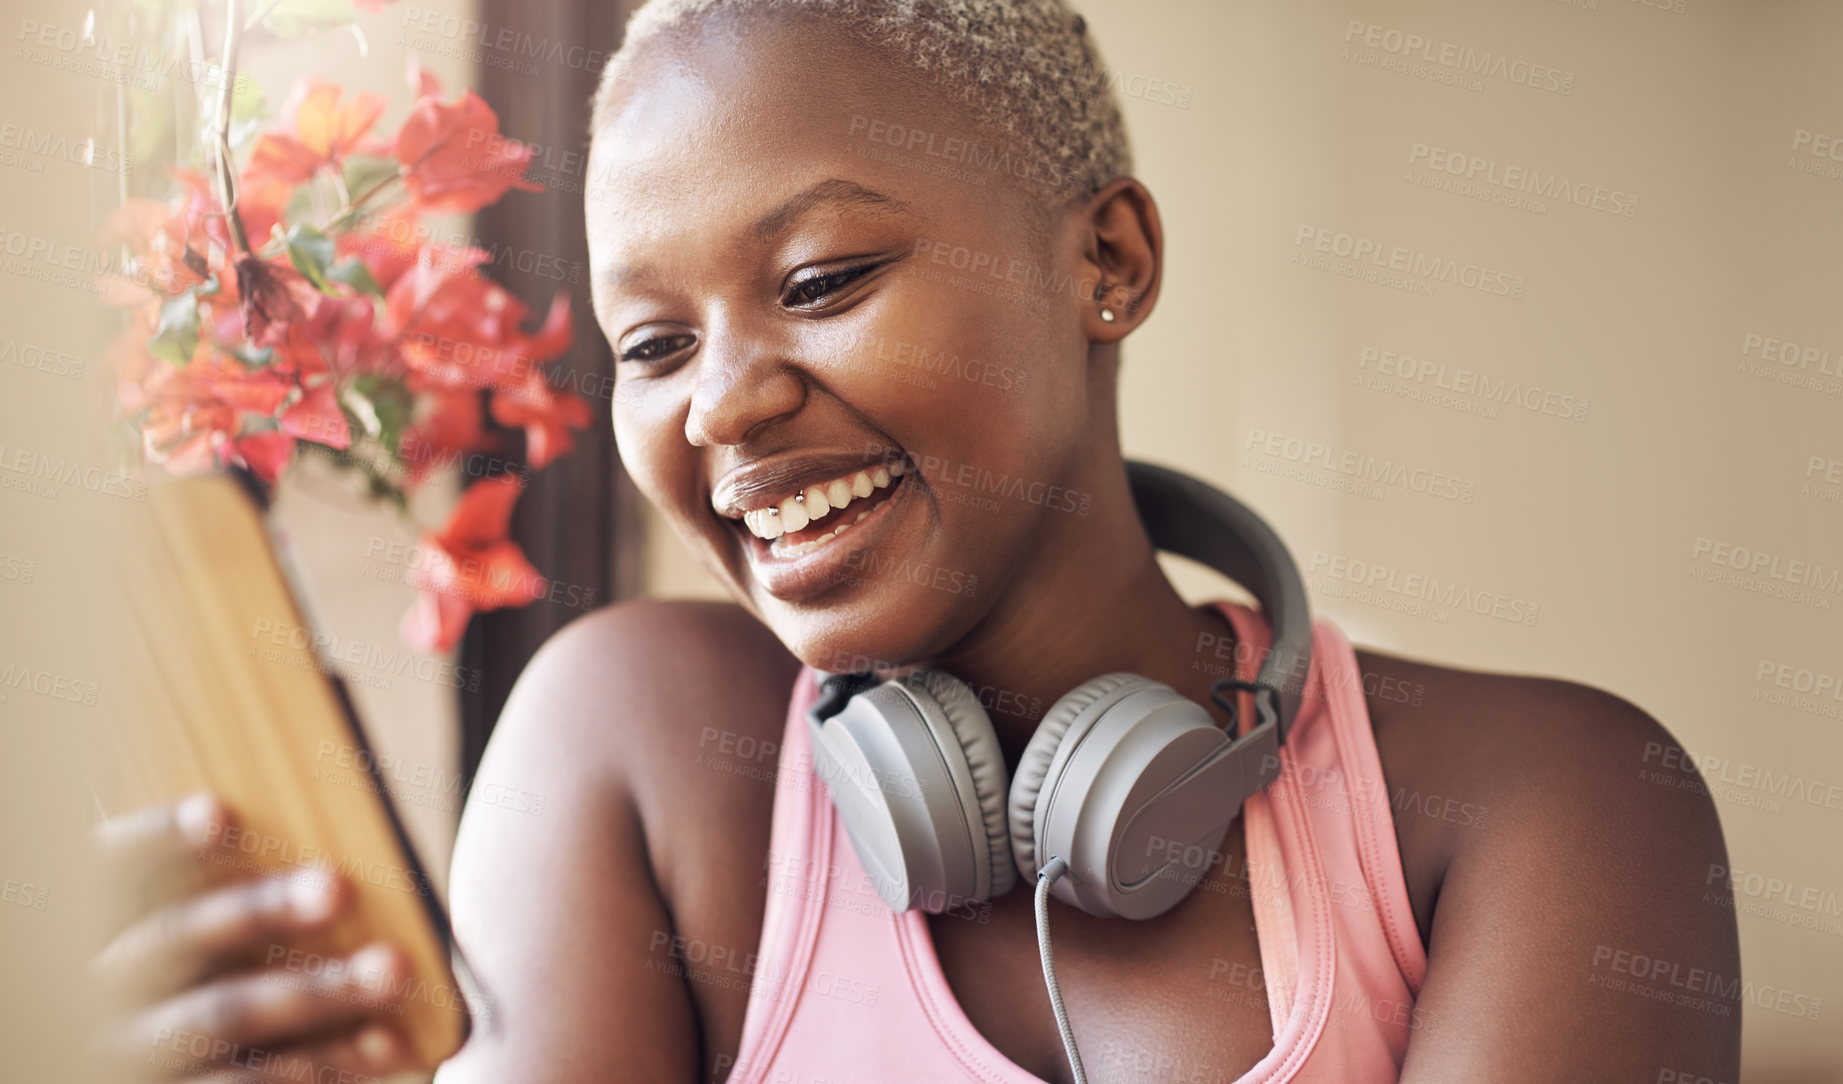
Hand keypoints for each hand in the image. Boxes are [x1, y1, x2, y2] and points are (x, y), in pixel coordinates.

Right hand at [91, 793, 414, 1081]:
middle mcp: (113, 981)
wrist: (204, 1058)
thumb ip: (252, 898)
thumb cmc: (228, 975)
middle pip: (178, 935)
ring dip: (317, 992)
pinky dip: (313, 1064)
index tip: (218, 813)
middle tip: (337, 887)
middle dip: (261, 908)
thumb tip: (341, 858)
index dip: (161, 838)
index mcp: (117, 919)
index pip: (120, 864)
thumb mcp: (214, 936)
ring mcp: (135, 1047)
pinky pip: (240, 1082)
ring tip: (392, 970)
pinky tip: (381, 1044)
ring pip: (222, 1015)